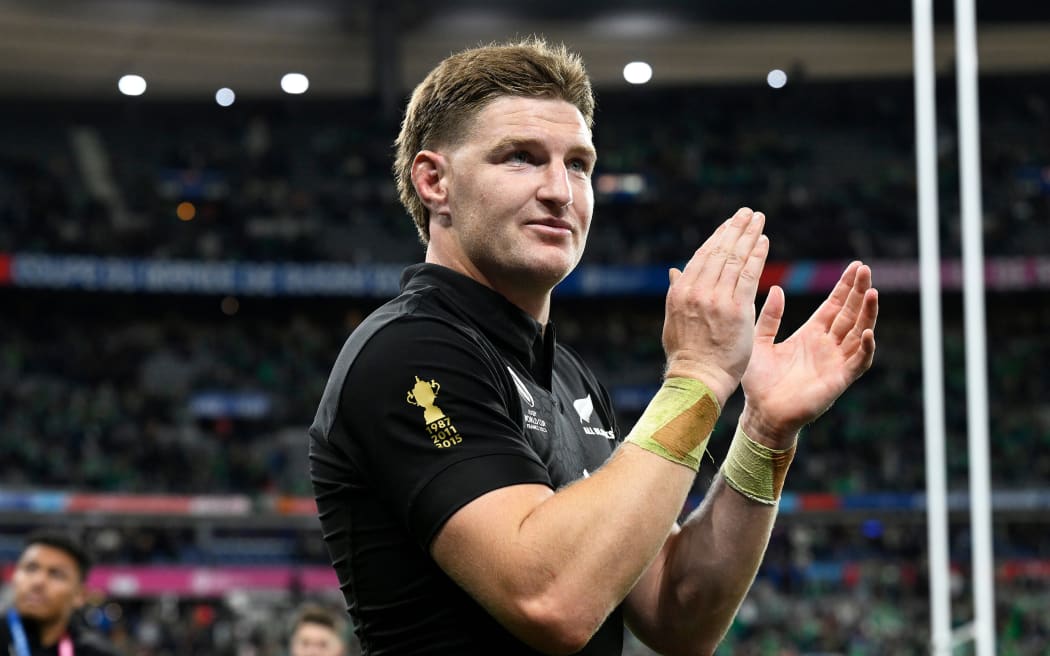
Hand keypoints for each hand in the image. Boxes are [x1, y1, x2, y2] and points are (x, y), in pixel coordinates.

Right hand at [663, 207, 768, 405]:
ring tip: (758, 220)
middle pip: (719, 252)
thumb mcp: (674, 320)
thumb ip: (677, 292)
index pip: (701, 257)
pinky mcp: (737, 308)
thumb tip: (675, 271)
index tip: (729, 225)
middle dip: (734, 229)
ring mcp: (716, 299)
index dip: (717, 238)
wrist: (697, 379)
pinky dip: (757, 255)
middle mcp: (696, 290)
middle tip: (747, 213)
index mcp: (680, 292)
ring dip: (748, 235)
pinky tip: (764, 241)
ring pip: (734, 258)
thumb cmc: (688, 354)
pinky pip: (749, 274)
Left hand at [740, 261, 878, 446]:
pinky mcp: (839, 380)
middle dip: (858, 292)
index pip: (834, 306)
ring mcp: (835, 361)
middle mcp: (827, 345)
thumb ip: (770, 317)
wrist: (761, 413)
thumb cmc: (758, 381)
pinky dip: (865, 348)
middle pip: (850, 314)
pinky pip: (858, 362)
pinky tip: (867, 332)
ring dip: (867, 314)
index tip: (856, 266)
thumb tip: (776, 288)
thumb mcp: (760, 341)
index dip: (845, 287)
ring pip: (859, 333)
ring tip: (872, 293)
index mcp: (810, 334)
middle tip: (865, 269)